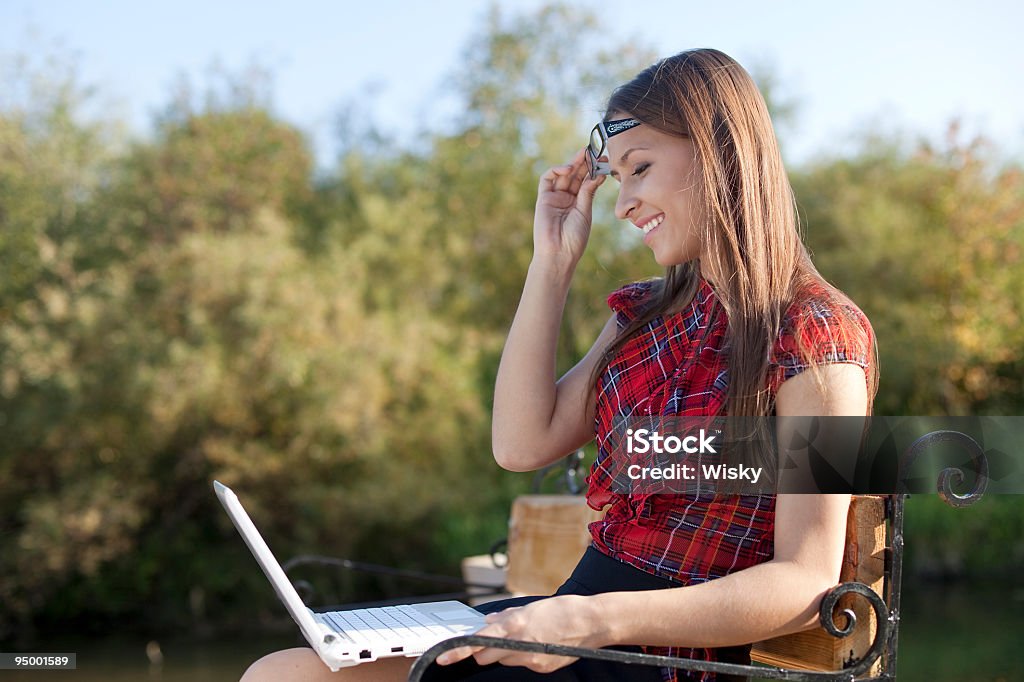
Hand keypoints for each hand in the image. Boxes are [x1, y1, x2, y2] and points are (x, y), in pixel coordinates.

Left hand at [435, 595, 609, 672]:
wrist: (592, 623)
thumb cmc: (562, 609)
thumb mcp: (530, 606)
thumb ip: (507, 616)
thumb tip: (489, 621)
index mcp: (515, 626)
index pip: (479, 642)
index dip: (458, 651)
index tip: (444, 656)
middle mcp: (520, 645)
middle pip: (487, 656)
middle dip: (486, 649)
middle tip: (498, 637)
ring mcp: (531, 660)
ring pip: (506, 659)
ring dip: (507, 650)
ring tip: (527, 635)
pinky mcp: (541, 667)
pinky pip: (523, 662)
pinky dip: (524, 654)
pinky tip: (539, 642)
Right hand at [533, 148, 605, 269]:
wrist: (558, 254)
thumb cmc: (574, 238)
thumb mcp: (585, 213)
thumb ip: (587, 193)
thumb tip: (597, 174)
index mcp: (579, 203)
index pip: (586, 181)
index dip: (594, 169)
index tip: (605, 160)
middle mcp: (566, 198)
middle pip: (575, 175)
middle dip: (584, 162)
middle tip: (595, 150)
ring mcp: (554, 198)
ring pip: (563, 174)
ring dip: (573, 163)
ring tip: (584, 154)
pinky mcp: (543, 198)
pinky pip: (547, 179)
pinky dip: (556, 170)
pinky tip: (568, 169)